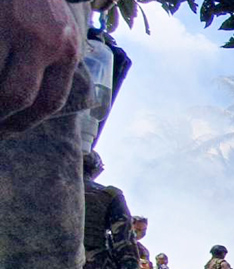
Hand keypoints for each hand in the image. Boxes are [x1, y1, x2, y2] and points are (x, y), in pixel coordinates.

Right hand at [0, 0, 81, 132]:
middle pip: (18, 96)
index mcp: (66, 51)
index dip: (25, 123)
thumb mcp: (61, 32)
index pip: (50, 101)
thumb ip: (55, 64)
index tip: (8, 133)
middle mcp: (44, 42)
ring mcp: (14, 28)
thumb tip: (34, 106)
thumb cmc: (40, 4)